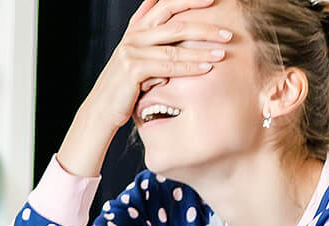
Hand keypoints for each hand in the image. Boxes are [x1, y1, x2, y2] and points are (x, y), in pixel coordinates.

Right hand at [58, 0, 233, 175]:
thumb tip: (172, 29)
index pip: (165, 5)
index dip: (189, 0)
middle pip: (175, 23)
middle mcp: (133, 36)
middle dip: (204, 27)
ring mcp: (131, 50)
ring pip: (174, 46)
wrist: (101, 110)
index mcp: (136, 29)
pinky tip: (207, 68)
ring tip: (223, 52)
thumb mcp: (136, 58)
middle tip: (227, 33)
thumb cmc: (123, 87)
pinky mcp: (133, 68)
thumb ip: (152, 41)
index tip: (213, 0)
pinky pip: (168, 66)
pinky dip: (190, 67)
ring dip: (202, 49)